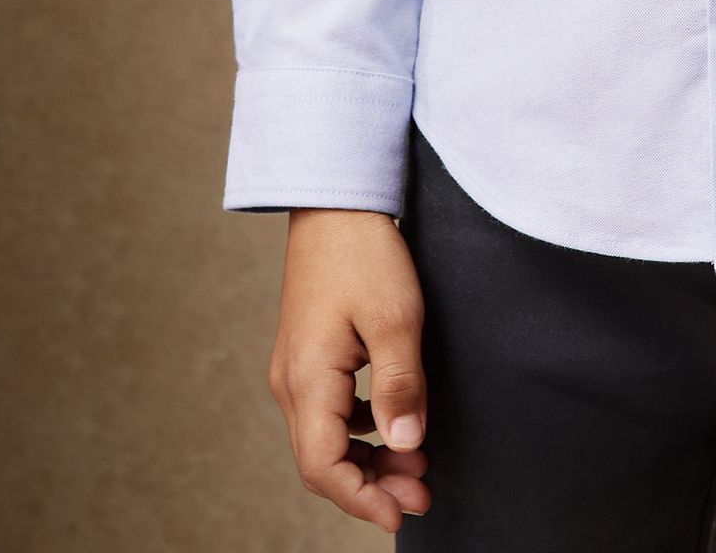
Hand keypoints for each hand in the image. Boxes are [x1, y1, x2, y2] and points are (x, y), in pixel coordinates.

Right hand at [267, 208, 433, 533]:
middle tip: (423, 493)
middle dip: (372, 486)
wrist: (336, 202)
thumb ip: (400, 386)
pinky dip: (362, 431)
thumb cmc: (363, 252)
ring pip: (326, 438)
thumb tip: (408, 446)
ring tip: (418, 464)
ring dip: (369, 459)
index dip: (361, 499)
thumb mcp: (396, 317)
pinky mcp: (309, 354)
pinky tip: (395, 427)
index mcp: (307, 379)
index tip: (402, 514)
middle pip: (323, 460)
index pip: (323, 466)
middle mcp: (291, 382)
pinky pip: (330, 412)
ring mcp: (297, 368)